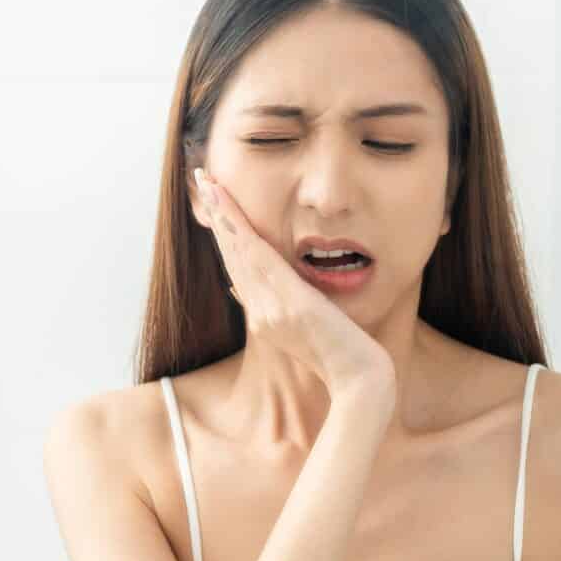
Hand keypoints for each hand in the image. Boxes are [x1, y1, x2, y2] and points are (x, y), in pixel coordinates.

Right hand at [192, 168, 393, 399]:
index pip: (238, 269)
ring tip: (207, 182)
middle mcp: (260, 312)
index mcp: (264, 318)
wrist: (360, 381)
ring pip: (238, 252)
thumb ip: (278, 309)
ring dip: (220, 213)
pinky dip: (239, 232)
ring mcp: (271, 308)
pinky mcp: (287, 303)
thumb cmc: (344, 358)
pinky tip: (228, 210)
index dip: (224, 235)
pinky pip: (258, 260)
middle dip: (216, 215)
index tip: (214, 206)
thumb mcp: (308, 330)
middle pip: (231, 255)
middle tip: (201, 179)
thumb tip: (241, 291)